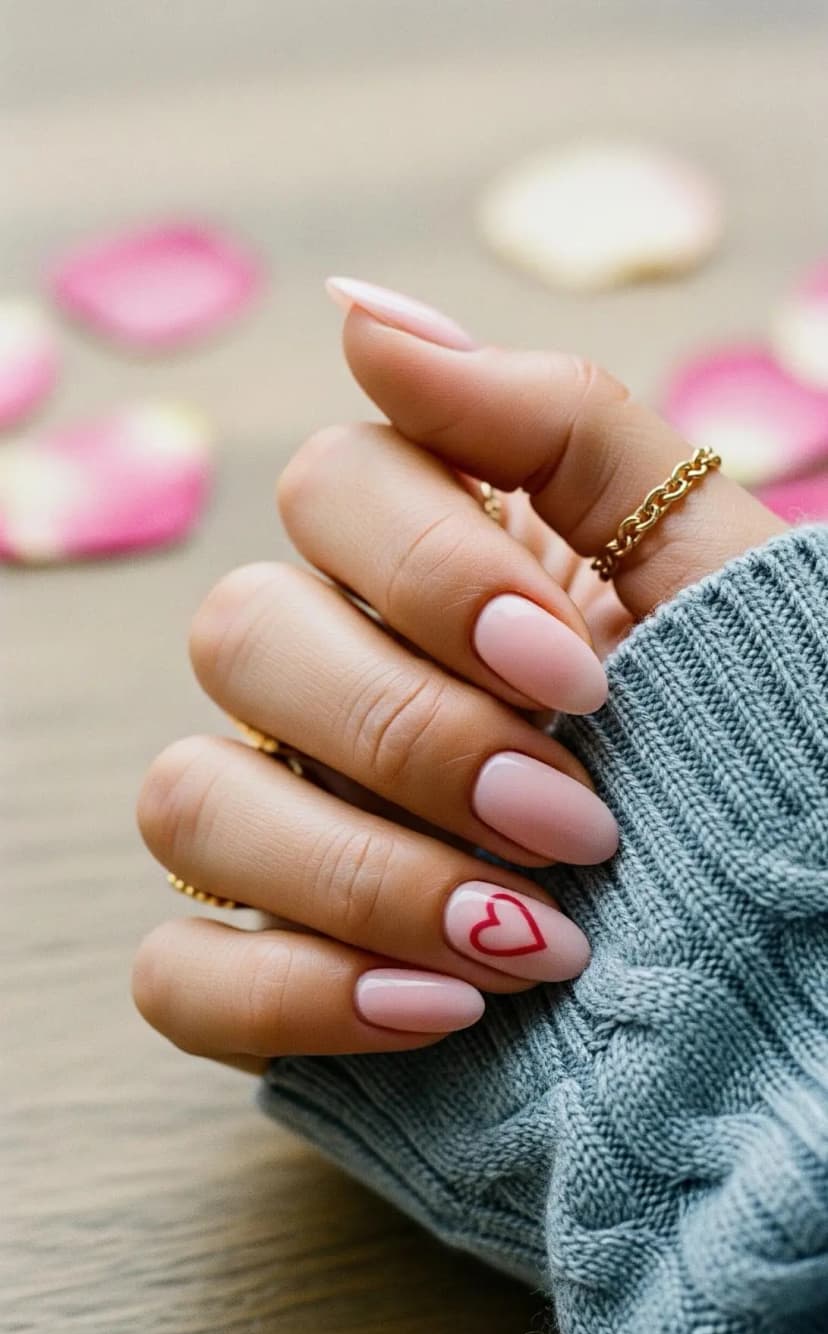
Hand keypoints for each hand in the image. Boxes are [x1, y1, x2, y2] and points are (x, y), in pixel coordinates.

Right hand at [133, 281, 779, 1069]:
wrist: (792, 932)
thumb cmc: (754, 725)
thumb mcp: (696, 557)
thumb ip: (549, 420)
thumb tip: (358, 313)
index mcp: (424, 568)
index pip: (325, 488)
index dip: (433, 578)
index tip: (581, 679)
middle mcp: (329, 684)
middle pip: (236, 638)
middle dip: (413, 739)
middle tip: (574, 823)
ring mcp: (287, 828)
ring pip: (185, 804)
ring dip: (361, 875)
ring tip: (531, 941)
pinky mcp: (275, 971)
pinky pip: (177, 974)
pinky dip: (291, 992)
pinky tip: (438, 1012)